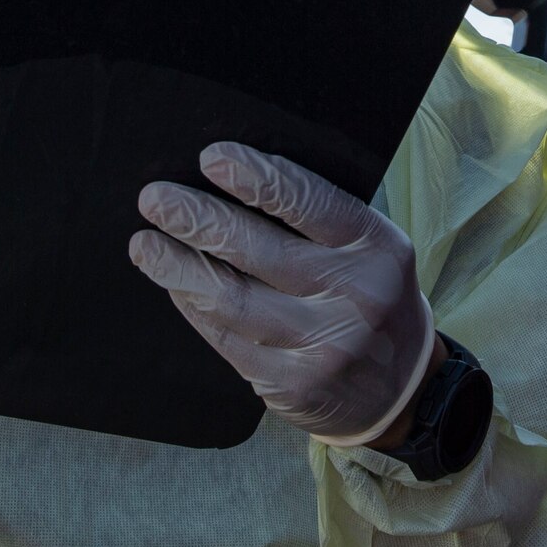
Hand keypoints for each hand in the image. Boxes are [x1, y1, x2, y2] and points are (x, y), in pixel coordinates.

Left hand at [129, 142, 439, 445]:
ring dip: (180, 268)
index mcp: (376, 248)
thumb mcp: (371, 249)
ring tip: (145, 244)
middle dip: (200, 220)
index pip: (312, 204)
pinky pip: (227, 340)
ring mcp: (323, 345)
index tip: (211, 157)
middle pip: (262, 250)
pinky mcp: (291, 385)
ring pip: (233, 300)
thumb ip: (321, 220)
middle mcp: (354, 295)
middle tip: (156, 199)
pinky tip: (175, 286)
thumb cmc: (372, 297)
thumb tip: (238, 180)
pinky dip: (195, 308)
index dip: (258, 178)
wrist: (401, 389)